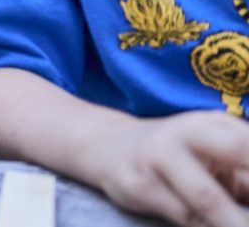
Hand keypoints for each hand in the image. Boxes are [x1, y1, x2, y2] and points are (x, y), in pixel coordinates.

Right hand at [89, 110, 248, 226]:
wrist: (106, 145)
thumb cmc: (177, 153)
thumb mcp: (214, 149)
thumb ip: (243, 173)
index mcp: (211, 124)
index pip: (247, 146)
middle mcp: (182, 135)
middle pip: (232, 162)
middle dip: (242, 207)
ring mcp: (156, 160)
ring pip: (206, 203)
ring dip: (230, 220)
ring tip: (238, 220)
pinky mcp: (137, 186)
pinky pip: (184, 217)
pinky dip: (206, 226)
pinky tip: (211, 224)